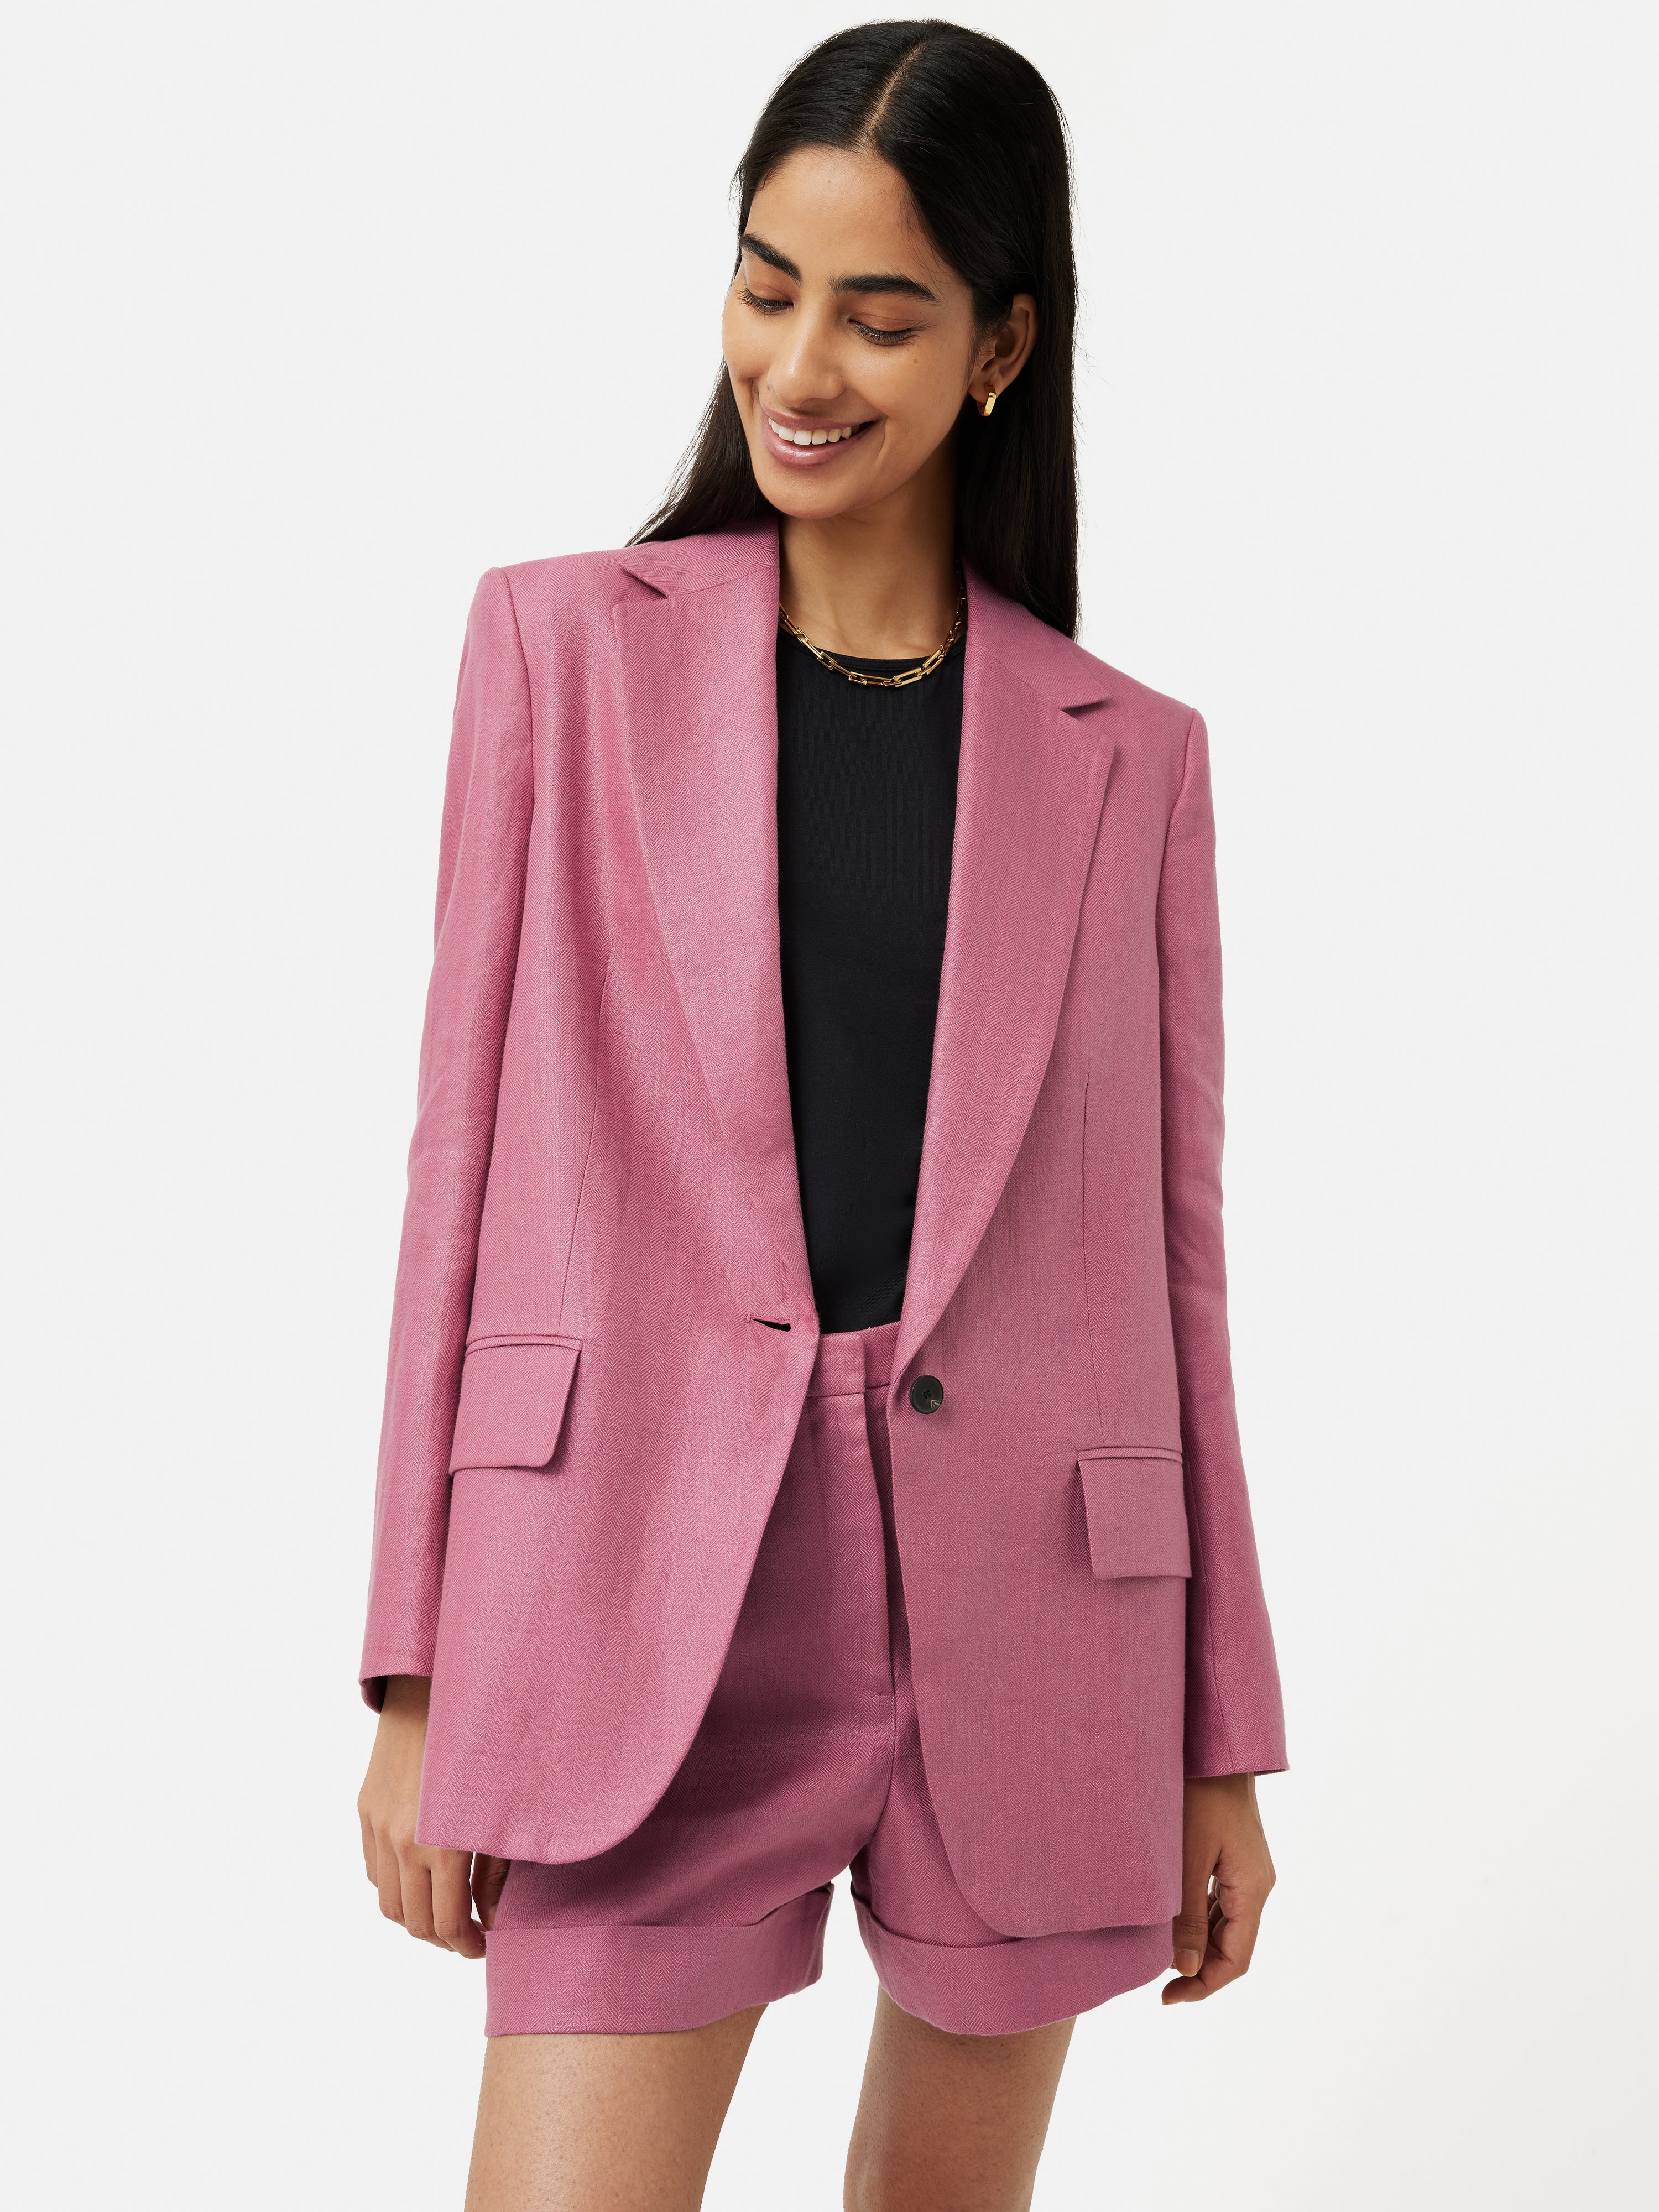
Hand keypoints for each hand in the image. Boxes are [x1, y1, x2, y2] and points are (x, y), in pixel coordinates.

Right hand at [357, 1674, 510, 1957]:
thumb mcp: (502, 1812)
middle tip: (467, 1934)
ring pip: (388, 1903)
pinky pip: (374, 1869)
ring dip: (415, 1917)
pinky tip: (420, 1878)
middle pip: (414, 1922)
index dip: (466, 1945)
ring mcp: (378, 1826)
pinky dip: (395, 1886)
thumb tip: (493, 1919)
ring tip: (444, 1911)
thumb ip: (496, 1873)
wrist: (437, 1690)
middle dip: (443, 1938)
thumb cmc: (486, 1746)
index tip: (483, 1944)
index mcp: (442, 1845)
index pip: (447, 1923)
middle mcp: (402, 1841)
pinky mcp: (365, 1809)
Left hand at [1162, 1772, 1274, 2003]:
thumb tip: (1186, 1968)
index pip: (1236, 1960)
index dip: (1203, 1986)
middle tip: (1156, 1981)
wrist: (1216, 1745)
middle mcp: (1258, 1884)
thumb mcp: (1187, 1859)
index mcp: (1253, 1889)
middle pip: (1234, 1946)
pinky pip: (1221, 1901)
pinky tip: (1172, 1919)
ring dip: (1198, 1944)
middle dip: (1199, 1968)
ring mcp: (1249, 1870)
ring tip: (1159, 1952)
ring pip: (1227, 1924)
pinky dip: (1199, 1918)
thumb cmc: (1200, 1794)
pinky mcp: (1236, 1856)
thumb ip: (1188, 1916)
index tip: (1166, 1998)